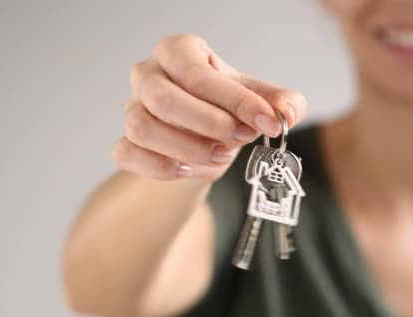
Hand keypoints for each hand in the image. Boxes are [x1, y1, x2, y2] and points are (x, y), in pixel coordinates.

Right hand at [112, 34, 306, 180]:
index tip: (267, 122)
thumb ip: (278, 101)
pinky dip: (159, 167)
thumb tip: (288, 112)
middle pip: (162, 99)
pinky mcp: (123, 140)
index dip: (236, 101)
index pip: (198, 75)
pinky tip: (188, 169)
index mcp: (178, 51)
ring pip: (141, 128)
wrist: (201, 135)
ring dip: (186, 148)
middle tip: (242, 138)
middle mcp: (147, 74)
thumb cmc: (223, 108)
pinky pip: (126, 153)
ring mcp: (130, 107)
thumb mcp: (255, 99)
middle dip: (208, 124)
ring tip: (220, 156)